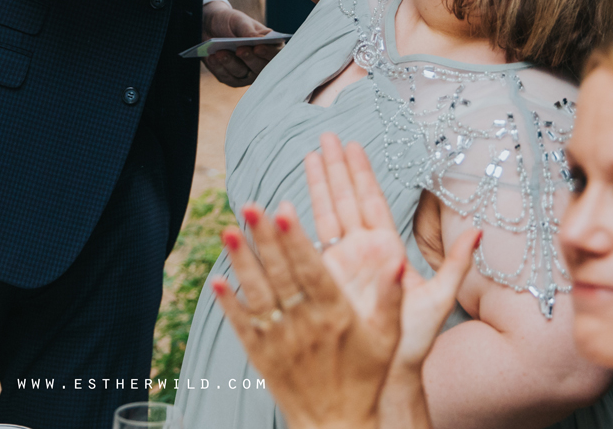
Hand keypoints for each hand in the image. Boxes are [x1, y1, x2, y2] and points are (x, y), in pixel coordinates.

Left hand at [203, 0, 281, 86]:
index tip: (258, 48)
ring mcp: (248, 73)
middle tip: (239, 50)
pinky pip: (227, 77)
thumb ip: (249, 30)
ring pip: (242, 73)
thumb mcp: (239, 21)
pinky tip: (212, 58)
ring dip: (230, 63)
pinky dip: (219, 67)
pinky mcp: (233, 79)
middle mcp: (262, 63)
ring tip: (220, 52)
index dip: (269, 53)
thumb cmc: (231, 23)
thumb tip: (260, 39)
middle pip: (260, 68)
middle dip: (249, 59)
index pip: (276, 53)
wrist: (211, 27)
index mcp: (270, 46)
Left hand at [211, 200, 400, 428]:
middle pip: (281, 274)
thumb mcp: (387, 338)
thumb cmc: (365, 378)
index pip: (312, 270)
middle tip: (250, 206)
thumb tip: (397, 258)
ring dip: (241, 262)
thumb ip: (390, 297)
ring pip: (258, 294)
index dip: (297, 240)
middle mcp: (306, 325)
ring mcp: (280, 341)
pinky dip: (228, 304)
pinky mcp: (262, 357)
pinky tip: (216, 281)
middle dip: (264, 238)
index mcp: (336, 315)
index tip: (284, 209)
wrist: (337, 425)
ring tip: (228, 231)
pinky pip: (242, 326)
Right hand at [305, 135, 479, 428]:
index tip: (353, 146)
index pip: (372, 201)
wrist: (387, 372)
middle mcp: (361, 251)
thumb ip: (457, 262)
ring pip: (327, 214)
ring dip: (318, 184)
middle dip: (336, 167)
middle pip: (346, 199)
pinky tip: (286, 202)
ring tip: (310, 154)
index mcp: (387, 249)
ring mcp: (340, 264)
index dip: (362, 173)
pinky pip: (310, 244)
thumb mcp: (439, 297)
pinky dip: (298, 222)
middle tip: (326, 136)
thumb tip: (480, 230)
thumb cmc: (411, 341)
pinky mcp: (323, 279)